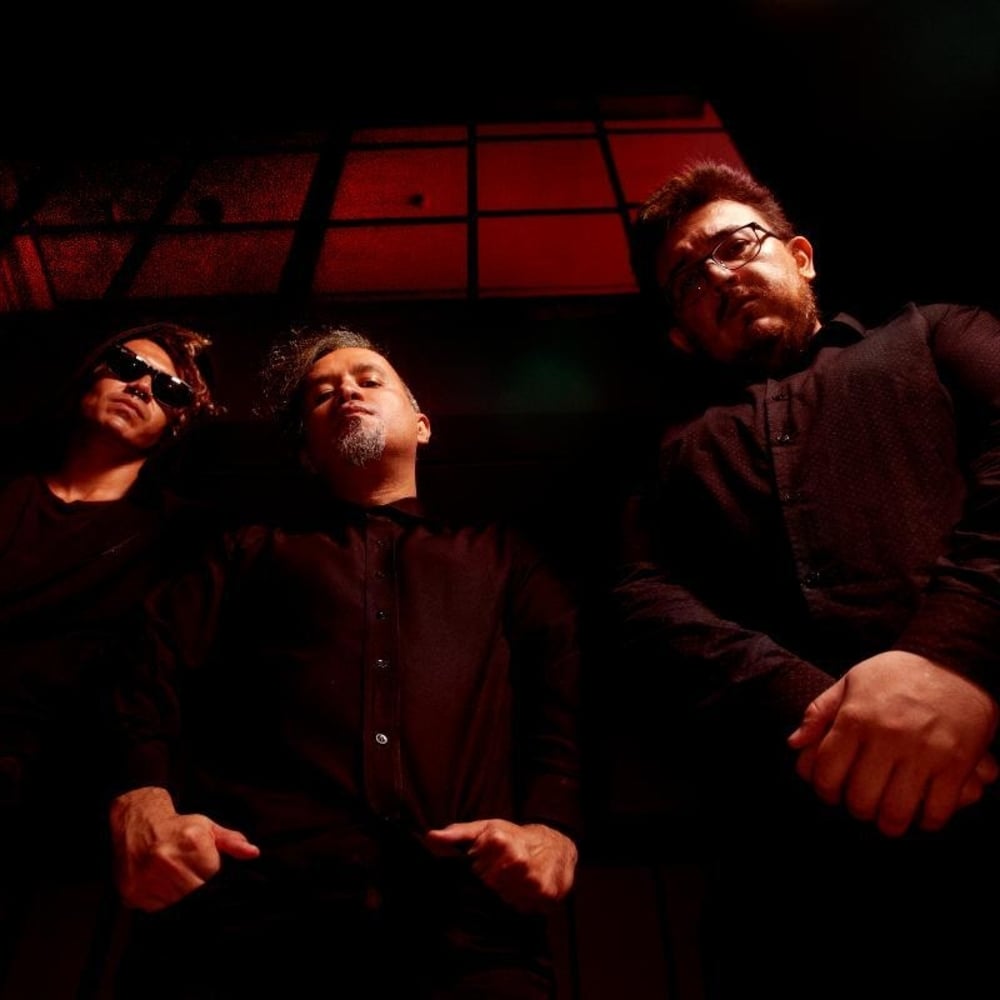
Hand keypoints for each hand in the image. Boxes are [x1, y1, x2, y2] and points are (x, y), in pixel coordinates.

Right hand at [110, 786, 259, 911]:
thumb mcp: (207, 828)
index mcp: (192, 845)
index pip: (212, 877)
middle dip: (195, 886)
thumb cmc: (178, 828)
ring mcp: (148, 878)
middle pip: (195, 893)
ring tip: (173, 877)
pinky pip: (156, 908)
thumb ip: (231, 842)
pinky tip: (160, 884)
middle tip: (187, 872)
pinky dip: (161, 901)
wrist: (139, 824)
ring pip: (176, 903)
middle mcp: (169, 861)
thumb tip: (253, 853)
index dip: (209, 875)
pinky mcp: (132, 892)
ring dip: (178, 895)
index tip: (202, 867)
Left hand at [425, 819, 577, 911]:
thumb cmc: (515, 836)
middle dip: (495, 882)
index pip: (476, 873)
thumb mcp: (485, 829)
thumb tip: (430, 837)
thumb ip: (457, 834)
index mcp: (499, 842)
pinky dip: (524, 901)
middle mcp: (517, 861)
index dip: (481, 869)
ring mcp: (533, 880)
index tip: (490, 861)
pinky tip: (528, 888)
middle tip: (505, 871)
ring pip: (506, 900)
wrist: (557, 844)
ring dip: (509, 893)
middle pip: (490, 889)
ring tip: (517, 878)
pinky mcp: (547, 895)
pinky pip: (524, 908)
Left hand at [788, 651, 998, 836]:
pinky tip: (921, 814)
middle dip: (857, 809)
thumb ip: (818, 712)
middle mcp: (887, 736)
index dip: (825, 791)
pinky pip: (937, 810)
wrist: (954, 663)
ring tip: (888, 817)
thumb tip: (794, 744)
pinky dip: (927, 821)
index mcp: (856, 717)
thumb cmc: (896, 674)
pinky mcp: (957, 763)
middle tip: (862, 805)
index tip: (832, 792)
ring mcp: (923, 752)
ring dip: (889, 823)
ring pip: (896, 811)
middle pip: (860, 798)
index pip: (827, 772)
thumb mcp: (851, 682)